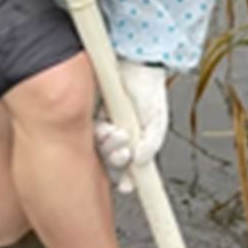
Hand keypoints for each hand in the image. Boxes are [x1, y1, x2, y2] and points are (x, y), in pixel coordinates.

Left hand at [94, 60, 168, 191]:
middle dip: (117, 159)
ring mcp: (105, 125)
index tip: (126, 186)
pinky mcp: (91, 114)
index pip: (129, 166)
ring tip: (117, 132)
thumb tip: (139, 163)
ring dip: (108, 146)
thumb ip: (152, 143)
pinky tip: (107, 124)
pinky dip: (98, 133)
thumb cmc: (149, 88)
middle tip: (123, 153)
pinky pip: (89, 132)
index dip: (127, 178)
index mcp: (136, 140)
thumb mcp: (158, 120)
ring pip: (100, 148)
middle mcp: (119, 134)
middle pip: (112, 160)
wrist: (134, 62)